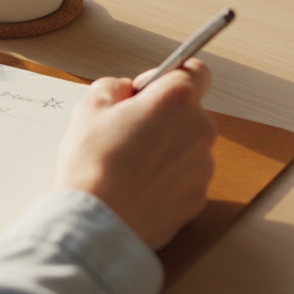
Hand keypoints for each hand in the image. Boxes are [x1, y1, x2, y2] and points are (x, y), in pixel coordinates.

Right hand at [55, 58, 215, 249]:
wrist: (97, 222)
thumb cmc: (93, 164)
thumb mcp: (91, 106)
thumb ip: (115, 87)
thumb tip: (125, 91)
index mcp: (176, 100)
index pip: (196, 71)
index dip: (170, 77)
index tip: (150, 90)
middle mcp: (199, 131)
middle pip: (189, 112)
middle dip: (163, 116)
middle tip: (128, 131)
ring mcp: (202, 168)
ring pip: (187, 147)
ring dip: (166, 149)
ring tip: (129, 164)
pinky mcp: (197, 199)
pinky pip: (184, 178)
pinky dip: (166, 179)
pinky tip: (137, 186)